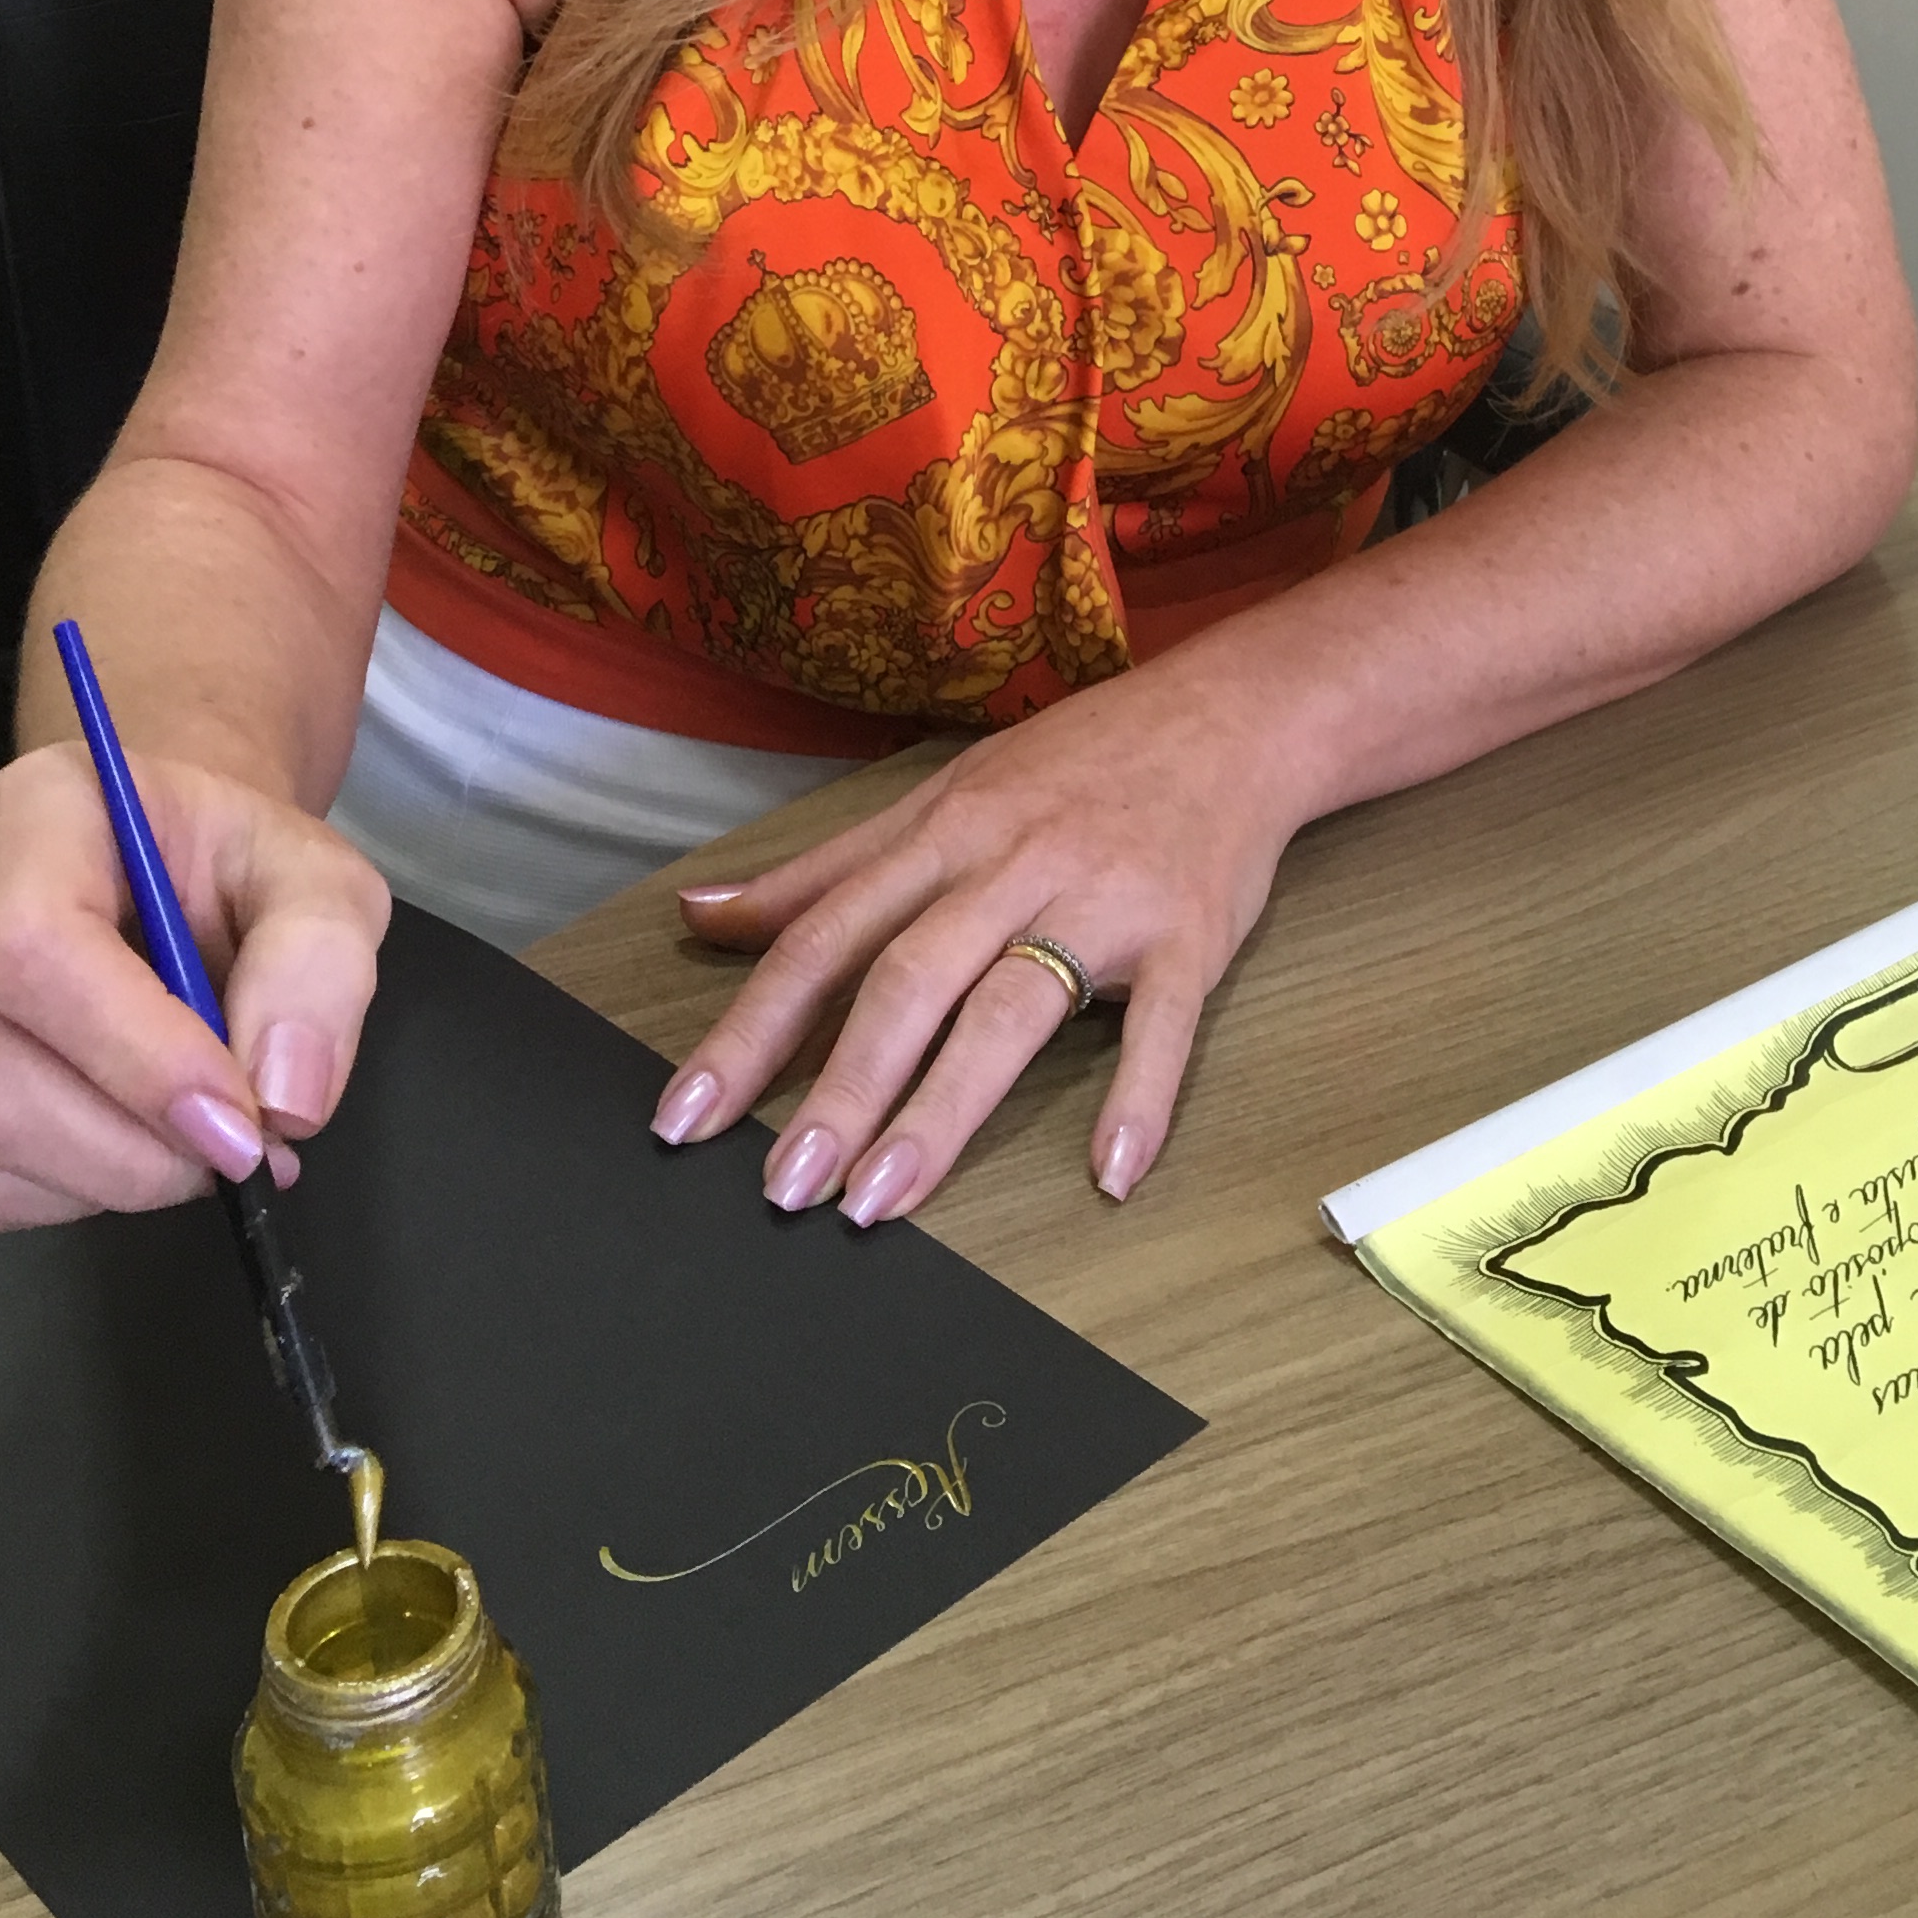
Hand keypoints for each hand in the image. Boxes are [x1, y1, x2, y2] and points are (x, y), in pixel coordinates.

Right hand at [0, 746, 390, 1229]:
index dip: (136, 1061)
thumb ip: (321, 967)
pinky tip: (97, 1150)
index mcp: (40, 808)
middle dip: (127, 1153)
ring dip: (79, 1183)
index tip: (239, 1125)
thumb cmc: (230, 873)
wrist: (165, 872)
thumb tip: (284, 1099)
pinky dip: (25, 1195)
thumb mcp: (321, 884)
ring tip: (170, 1148)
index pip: (33, 947)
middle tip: (230, 1155)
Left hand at [650, 661, 1298, 1223]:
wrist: (1232, 716)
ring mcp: (1102, 902)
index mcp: (943, 833)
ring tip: (883, 1202)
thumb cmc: (1078, 764)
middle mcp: (1011, 865)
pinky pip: (1162, 1024)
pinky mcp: (1189, 936)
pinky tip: (1109, 1172)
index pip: (825, 936)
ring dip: (943, 1110)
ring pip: (1010, 1009)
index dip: (750, 1026)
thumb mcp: (943, 795)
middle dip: (840, 1088)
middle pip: (908, 979)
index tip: (685, 1117)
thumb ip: (825, 870)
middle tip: (784, 1187)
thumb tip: (701, 914)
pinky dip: (1138, 1096)